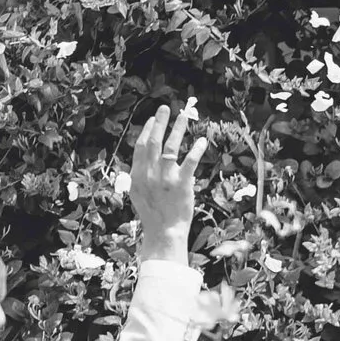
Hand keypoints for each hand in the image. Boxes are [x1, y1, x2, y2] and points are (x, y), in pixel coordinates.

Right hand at [129, 101, 205, 265]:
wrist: (163, 231)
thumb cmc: (152, 214)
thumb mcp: (138, 193)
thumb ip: (138, 175)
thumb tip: (140, 160)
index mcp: (137, 174)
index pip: (141, 146)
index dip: (147, 131)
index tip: (153, 120)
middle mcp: (149, 173)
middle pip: (154, 141)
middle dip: (160, 122)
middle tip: (166, 108)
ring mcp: (165, 178)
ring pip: (171, 147)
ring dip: (178, 129)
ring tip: (184, 116)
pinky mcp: (181, 184)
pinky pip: (189, 163)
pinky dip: (196, 150)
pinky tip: (202, 141)